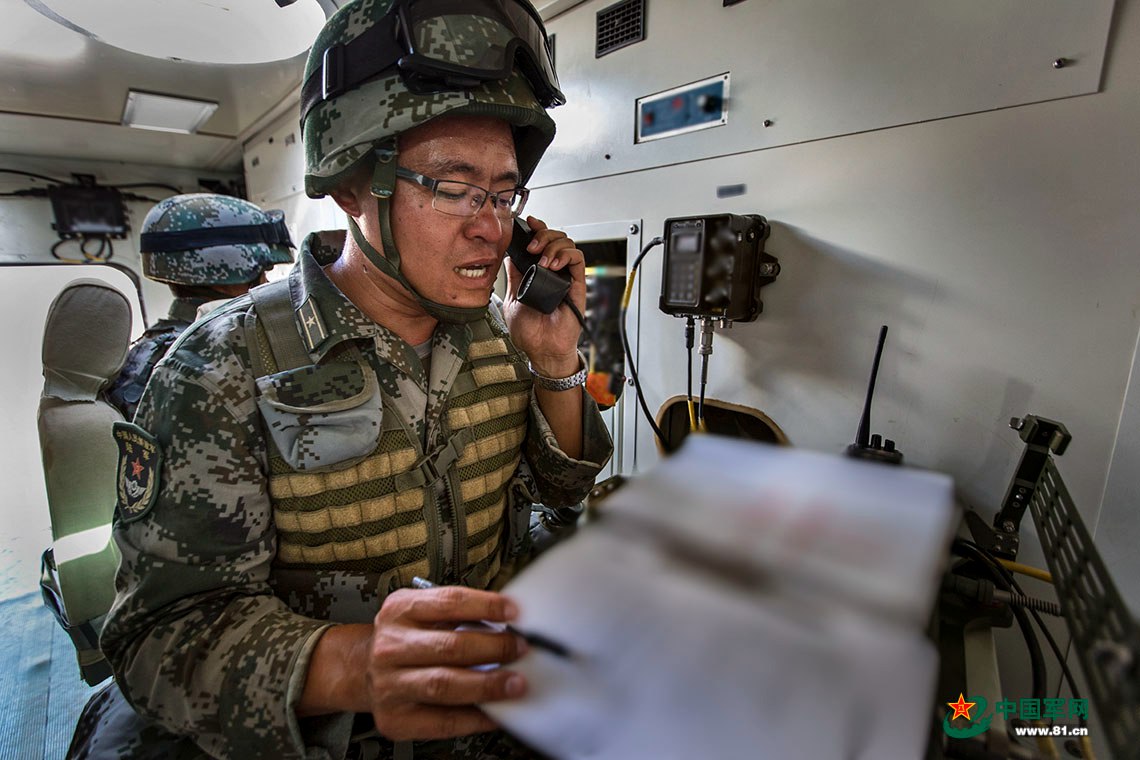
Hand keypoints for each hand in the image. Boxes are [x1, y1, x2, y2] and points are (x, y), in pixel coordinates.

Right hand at [364, 586, 528, 740]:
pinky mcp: (395, 719)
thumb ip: (457, 614)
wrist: (361, 669)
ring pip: (444, 685)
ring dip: (487, 684)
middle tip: (520, 649)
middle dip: (494, 648)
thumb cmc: (403, 639)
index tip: (515, 611)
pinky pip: (442, 721)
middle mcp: (391, 647)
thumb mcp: (420, 612)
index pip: (449, 602)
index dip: (486, 605)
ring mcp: (389, 684)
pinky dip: (475, 717)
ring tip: (514, 683)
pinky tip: (495, 712)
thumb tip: (507, 622)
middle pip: (450, 646)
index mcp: (400, 611)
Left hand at [503, 216, 585, 377]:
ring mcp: (565, 277)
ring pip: (567, 244)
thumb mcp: (513, 299)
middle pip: (555, 238)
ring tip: (543, 259)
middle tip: (532, 247)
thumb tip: (509, 256)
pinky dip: (566, 255)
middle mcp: (553, 272)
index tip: (526, 223)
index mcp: (538, 274)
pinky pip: (578, 259)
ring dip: (553, 245)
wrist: (542, 351)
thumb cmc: (531, 333)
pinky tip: (554, 264)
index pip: (541, 243)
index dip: (536, 229)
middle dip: (543, 235)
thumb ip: (514, 277)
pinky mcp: (576, 285)